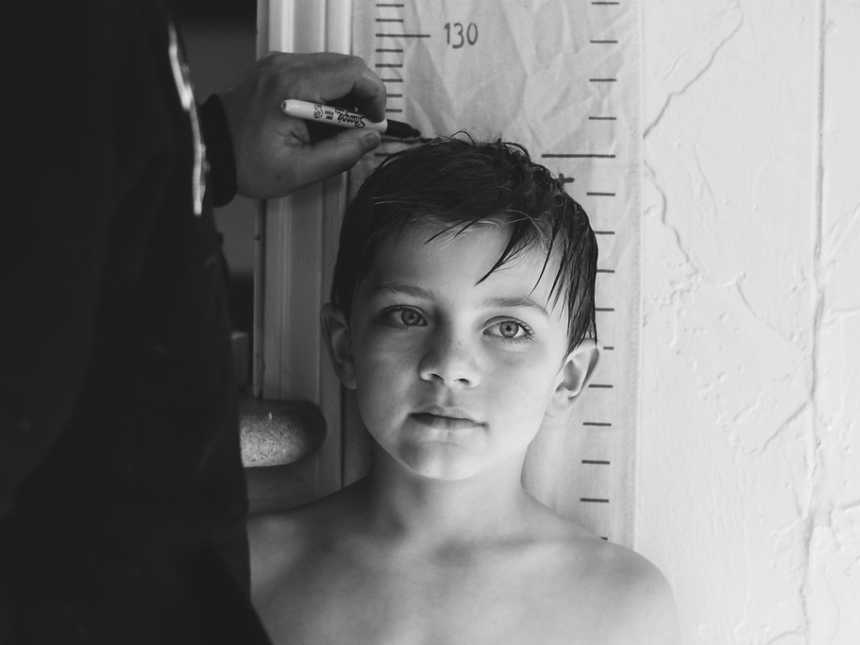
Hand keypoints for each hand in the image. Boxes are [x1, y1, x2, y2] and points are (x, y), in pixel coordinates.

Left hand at [219, 52, 385, 197]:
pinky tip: (323, 116)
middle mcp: (286, 67)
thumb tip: (371, 137)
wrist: (208, 152)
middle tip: (363, 125)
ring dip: (347, 92)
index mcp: (293, 88)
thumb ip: (342, 153)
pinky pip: (315, 69)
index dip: (374, 97)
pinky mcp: (275, 69)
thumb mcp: (299, 171)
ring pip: (333, 65)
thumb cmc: (246, 163)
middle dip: (364, 94)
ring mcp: (278, 64)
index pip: (354, 74)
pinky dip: (328, 89)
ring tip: (342, 125)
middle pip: (347, 64)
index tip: (374, 122)